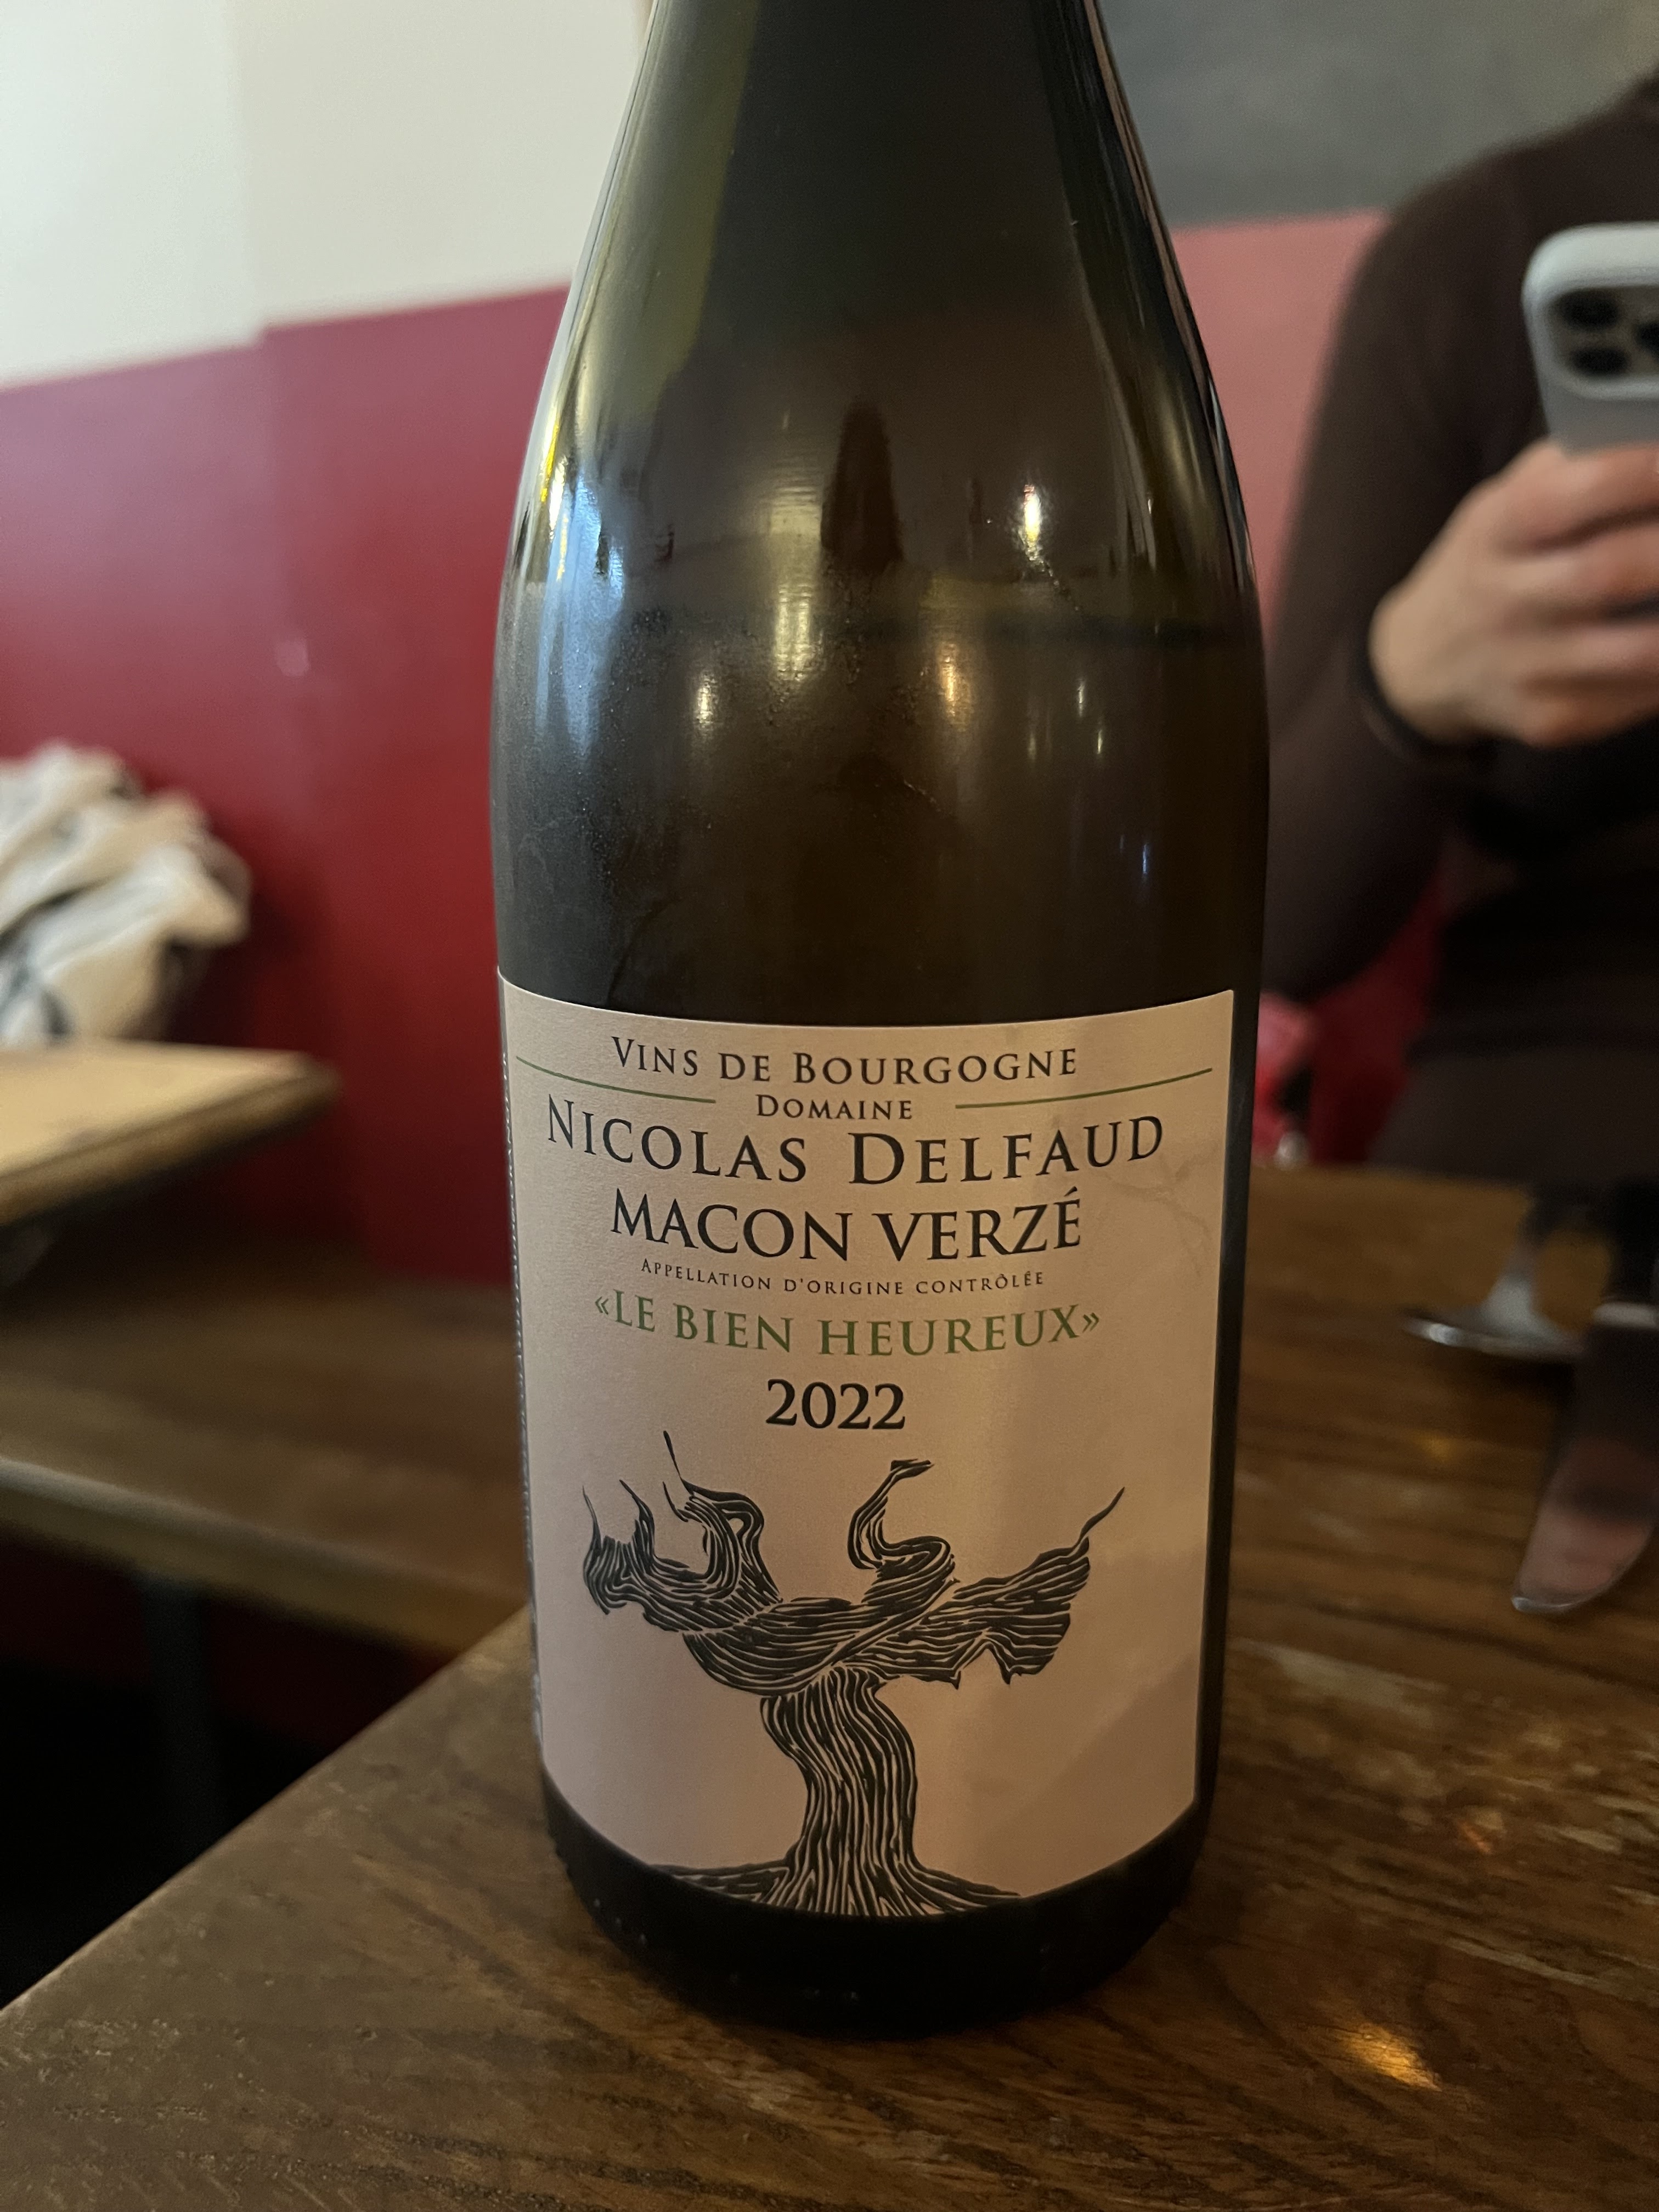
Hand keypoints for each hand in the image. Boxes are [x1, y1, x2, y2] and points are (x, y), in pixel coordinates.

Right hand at [1370, 439, 1658, 746]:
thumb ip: (1569, 472)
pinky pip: (1639, 696)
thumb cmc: (1487, 565)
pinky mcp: (1551, 719)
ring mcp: (1527, 669)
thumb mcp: (1501, 503)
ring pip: (1639, 651)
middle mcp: (1503, 603)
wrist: (1420, 663)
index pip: (1568, 496)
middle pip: (1609, 573)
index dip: (1642, 475)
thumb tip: (1654, 436)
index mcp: (1494, 531)